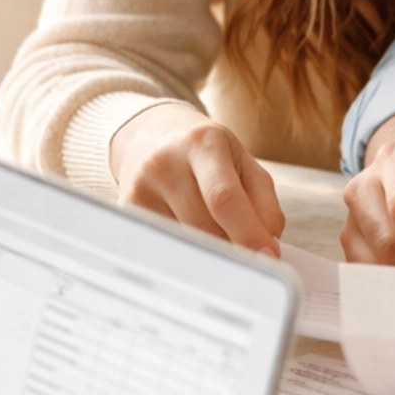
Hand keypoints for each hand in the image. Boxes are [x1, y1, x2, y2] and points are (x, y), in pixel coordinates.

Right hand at [108, 101, 284, 254]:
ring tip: (214, 231)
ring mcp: (140, 187)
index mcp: (203, 144)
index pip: (224, 198)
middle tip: (247, 253)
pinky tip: (188, 231)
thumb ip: (264, 203)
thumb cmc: (205, 154)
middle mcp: (165, 162)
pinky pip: (166, 246)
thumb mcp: (243, 163)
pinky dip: (187, 250)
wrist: (152, 135)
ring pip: (185, 242)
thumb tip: (268, 244)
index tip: (267, 259)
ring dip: (209, 250)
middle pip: (204, 227)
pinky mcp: (127, 210)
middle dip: (232, 247)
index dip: (248, 233)